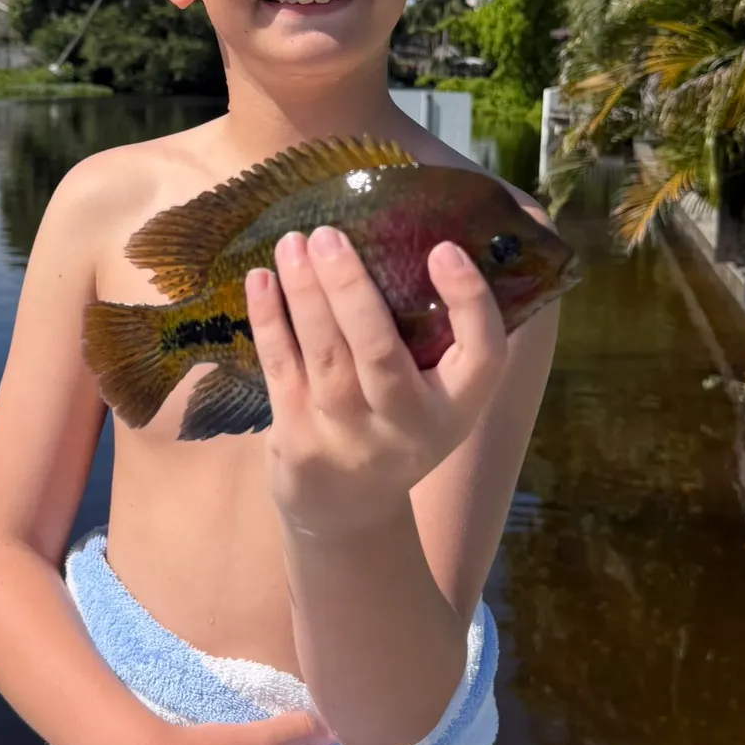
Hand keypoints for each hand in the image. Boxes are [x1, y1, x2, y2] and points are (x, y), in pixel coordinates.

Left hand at [246, 227, 507, 520]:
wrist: (351, 511)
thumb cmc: (402, 424)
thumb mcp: (439, 396)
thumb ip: (441, 335)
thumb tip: (423, 234)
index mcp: (458, 407)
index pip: (483, 355)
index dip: (469, 302)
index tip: (444, 249)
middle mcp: (408, 425)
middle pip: (380, 352)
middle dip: (351, 289)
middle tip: (330, 233)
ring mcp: (349, 436)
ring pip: (324, 355)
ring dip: (306, 293)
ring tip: (294, 242)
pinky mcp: (298, 438)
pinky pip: (282, 368)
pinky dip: (270, 320)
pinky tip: (261, 279)